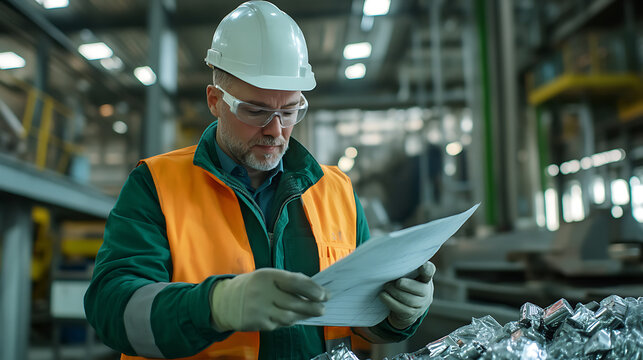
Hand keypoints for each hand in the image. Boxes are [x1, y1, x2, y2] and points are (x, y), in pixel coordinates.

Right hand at [210, 268, 327, 331]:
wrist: (225, 301)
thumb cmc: (254, 287)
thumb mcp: (268, 276)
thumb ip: (288, 281)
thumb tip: (315, 289)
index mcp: (267, 276)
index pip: (295, 282)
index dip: (312, 289)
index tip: (324, 295)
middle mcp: (263, 292)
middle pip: (294, 302)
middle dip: (312, 307)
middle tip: (323, 308)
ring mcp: (259, 309)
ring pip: (289, 317)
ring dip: (303, 316)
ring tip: (311, 313)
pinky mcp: (257, 323)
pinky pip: (278, 324)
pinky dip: (287, 321)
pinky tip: (290, 318)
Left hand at [379, 261, 434, 328]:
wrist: (408, 307)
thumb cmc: (405, 283)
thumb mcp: (407, 274)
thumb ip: (404, 265)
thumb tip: (388, 252)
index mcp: (425, 277)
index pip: (429, 271)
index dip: (426, 269)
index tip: (422, 266)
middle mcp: (426, 291)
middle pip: (418, 289)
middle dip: (403, 285)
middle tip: (392, 281)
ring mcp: (420, 304)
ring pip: (409, 300)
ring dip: (394, 292)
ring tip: (385, 287)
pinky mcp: (412, 314)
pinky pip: (401, 309)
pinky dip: (389, 301)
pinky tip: (382, 295)